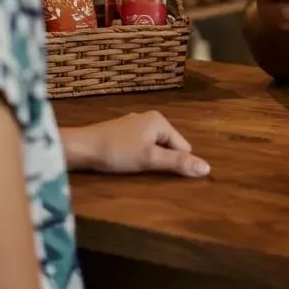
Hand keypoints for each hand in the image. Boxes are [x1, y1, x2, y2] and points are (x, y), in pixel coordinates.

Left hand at [63, 112, 209, 176]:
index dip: (173, 162)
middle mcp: (150, 118)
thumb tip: (207, 168)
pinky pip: (140, 144)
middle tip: (143, 169)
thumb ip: (178, 163)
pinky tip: (124, 161)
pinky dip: (136, 155)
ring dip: (148, 158)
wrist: (82, 147)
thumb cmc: (118, 152)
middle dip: (160, 159)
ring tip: (132, 166)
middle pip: (168, 145)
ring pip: (153, 146)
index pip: (182, 146)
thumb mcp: (150, 159)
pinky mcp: (122, 131)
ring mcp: (135, 124)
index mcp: (160, 120)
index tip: (156, 170)